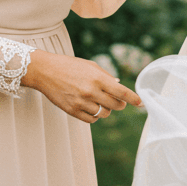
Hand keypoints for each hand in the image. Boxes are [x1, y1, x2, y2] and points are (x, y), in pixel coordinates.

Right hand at [23, 49, 141, 122]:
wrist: (45, 71)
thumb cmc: (69, 66)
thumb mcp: (90, 65)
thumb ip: (106, 76)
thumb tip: (119, 85)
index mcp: (98, 78)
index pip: (121, 92)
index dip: (133, 99)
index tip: (141, 103)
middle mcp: (91, 91)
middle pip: (115, 106)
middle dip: (120, 105)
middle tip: (118, 102)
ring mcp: (81, 102)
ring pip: (104, 114)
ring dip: (106, 110)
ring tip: (101, 102)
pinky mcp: (72, 111)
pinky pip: (91, 120)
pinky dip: (95, 116)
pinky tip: (91, 108)